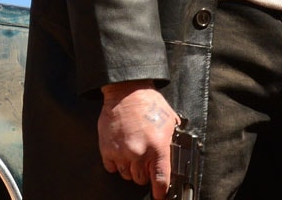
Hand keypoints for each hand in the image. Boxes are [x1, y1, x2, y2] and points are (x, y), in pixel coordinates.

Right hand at [98, 81, 177, 198]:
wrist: (127, 91)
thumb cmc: (149, 104)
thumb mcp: (170, 121)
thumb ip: (171, 141)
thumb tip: (174, 158)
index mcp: (158, 147)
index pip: (160, 179)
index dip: (160, 191)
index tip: (160, 195)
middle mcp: (139, 152)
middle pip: (141, 179)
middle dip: (144, 174)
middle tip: (145, 161)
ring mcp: (122, 152)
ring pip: (126, 175)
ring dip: (130, 169)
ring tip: (132, 154)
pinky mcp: (107, 149)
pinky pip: (111, 168)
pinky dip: (116, 164)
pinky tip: (120, 152)